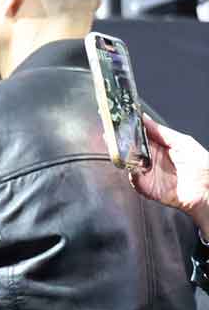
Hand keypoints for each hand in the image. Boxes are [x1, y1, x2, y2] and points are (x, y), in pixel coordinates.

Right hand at [129, 116, 208, 234]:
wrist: (207, 190)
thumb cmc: (202, 166)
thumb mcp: (183, 142)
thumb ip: (161, 132)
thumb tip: (145, 119)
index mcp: (159, 146)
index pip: (139, 135)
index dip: (129, 128)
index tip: (120, 120)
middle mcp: (150, 159)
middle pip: (130, 149)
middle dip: (119, 141)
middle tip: (111, 134)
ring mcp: (148, 173)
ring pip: (129, 164)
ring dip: (123, 157)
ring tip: (120, 149)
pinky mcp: (147, 187)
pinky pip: (134, 179)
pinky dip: (132, 173)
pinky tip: (133, 166)